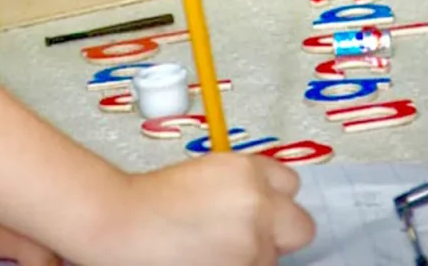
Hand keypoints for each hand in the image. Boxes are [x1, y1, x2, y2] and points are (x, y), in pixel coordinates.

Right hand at [100, 154, 313, 265]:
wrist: (126, 225)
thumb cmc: (153, 200)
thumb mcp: (207, 173)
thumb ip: (242, 183)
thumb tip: (264, 197)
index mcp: (247, 170)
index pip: (290, 182)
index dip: (274, 197)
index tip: (263, 206)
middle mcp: (258, 204)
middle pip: (301, 225)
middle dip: (280, 231)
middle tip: (253, 234)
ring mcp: (253, 242)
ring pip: (276, 255)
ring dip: (255, 253)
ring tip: (215, 248)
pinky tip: (210, 257)